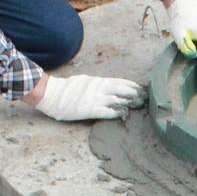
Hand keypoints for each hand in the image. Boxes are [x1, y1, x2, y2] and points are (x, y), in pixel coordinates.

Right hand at [31, 74, 145, 121]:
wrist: (51, 93)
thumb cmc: (66, 88)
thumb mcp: (84, 81)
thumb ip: (96, 84)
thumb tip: (106, 87)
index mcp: (98, 81)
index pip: (121, 82)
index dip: (133, 86)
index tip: (143, 89)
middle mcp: (100, 88)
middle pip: (124, 90)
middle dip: (136, 94)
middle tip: (145, 99)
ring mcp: (96, 99)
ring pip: (119, 99)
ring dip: (131, 103)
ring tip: (140, 106)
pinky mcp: (91, 110)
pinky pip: (108, 111)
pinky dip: (118, 112)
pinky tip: (124, 114)